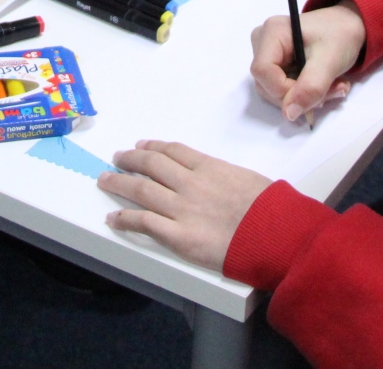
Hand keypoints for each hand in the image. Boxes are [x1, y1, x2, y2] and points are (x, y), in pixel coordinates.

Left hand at [98, 140, 272, 270]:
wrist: (276, 234)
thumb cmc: (272, 210)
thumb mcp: (250, 180)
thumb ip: (228, 178)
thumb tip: (222, 182)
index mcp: (210, 167)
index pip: (174, 151)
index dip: (154, 147)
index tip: (142, 146)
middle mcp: (191, 184)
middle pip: (152, 165)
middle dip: (131, 160)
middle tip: (118, 158)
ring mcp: (182, 209)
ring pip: (141, 190)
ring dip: (119, 183)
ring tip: (105, 179)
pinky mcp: (178, 236)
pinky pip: (144, 223)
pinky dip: (125, 219)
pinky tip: (113, 218)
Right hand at [249, 2, 366, 122]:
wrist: (349, 25)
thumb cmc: (340, 35)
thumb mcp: (330, 61)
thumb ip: (310, 87)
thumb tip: (289, 114)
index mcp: (272, 32)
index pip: (263, 71)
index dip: (284, 91)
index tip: (313, 94)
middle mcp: (262, 41)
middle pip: (266, 83)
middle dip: (299, 96)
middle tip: (332, 91)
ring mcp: (267, 53)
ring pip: (275, 90)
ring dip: (305, 97)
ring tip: (334, 87)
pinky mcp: (276, 64)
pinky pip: (282, 89)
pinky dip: (304, 93)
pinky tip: (325, 85)